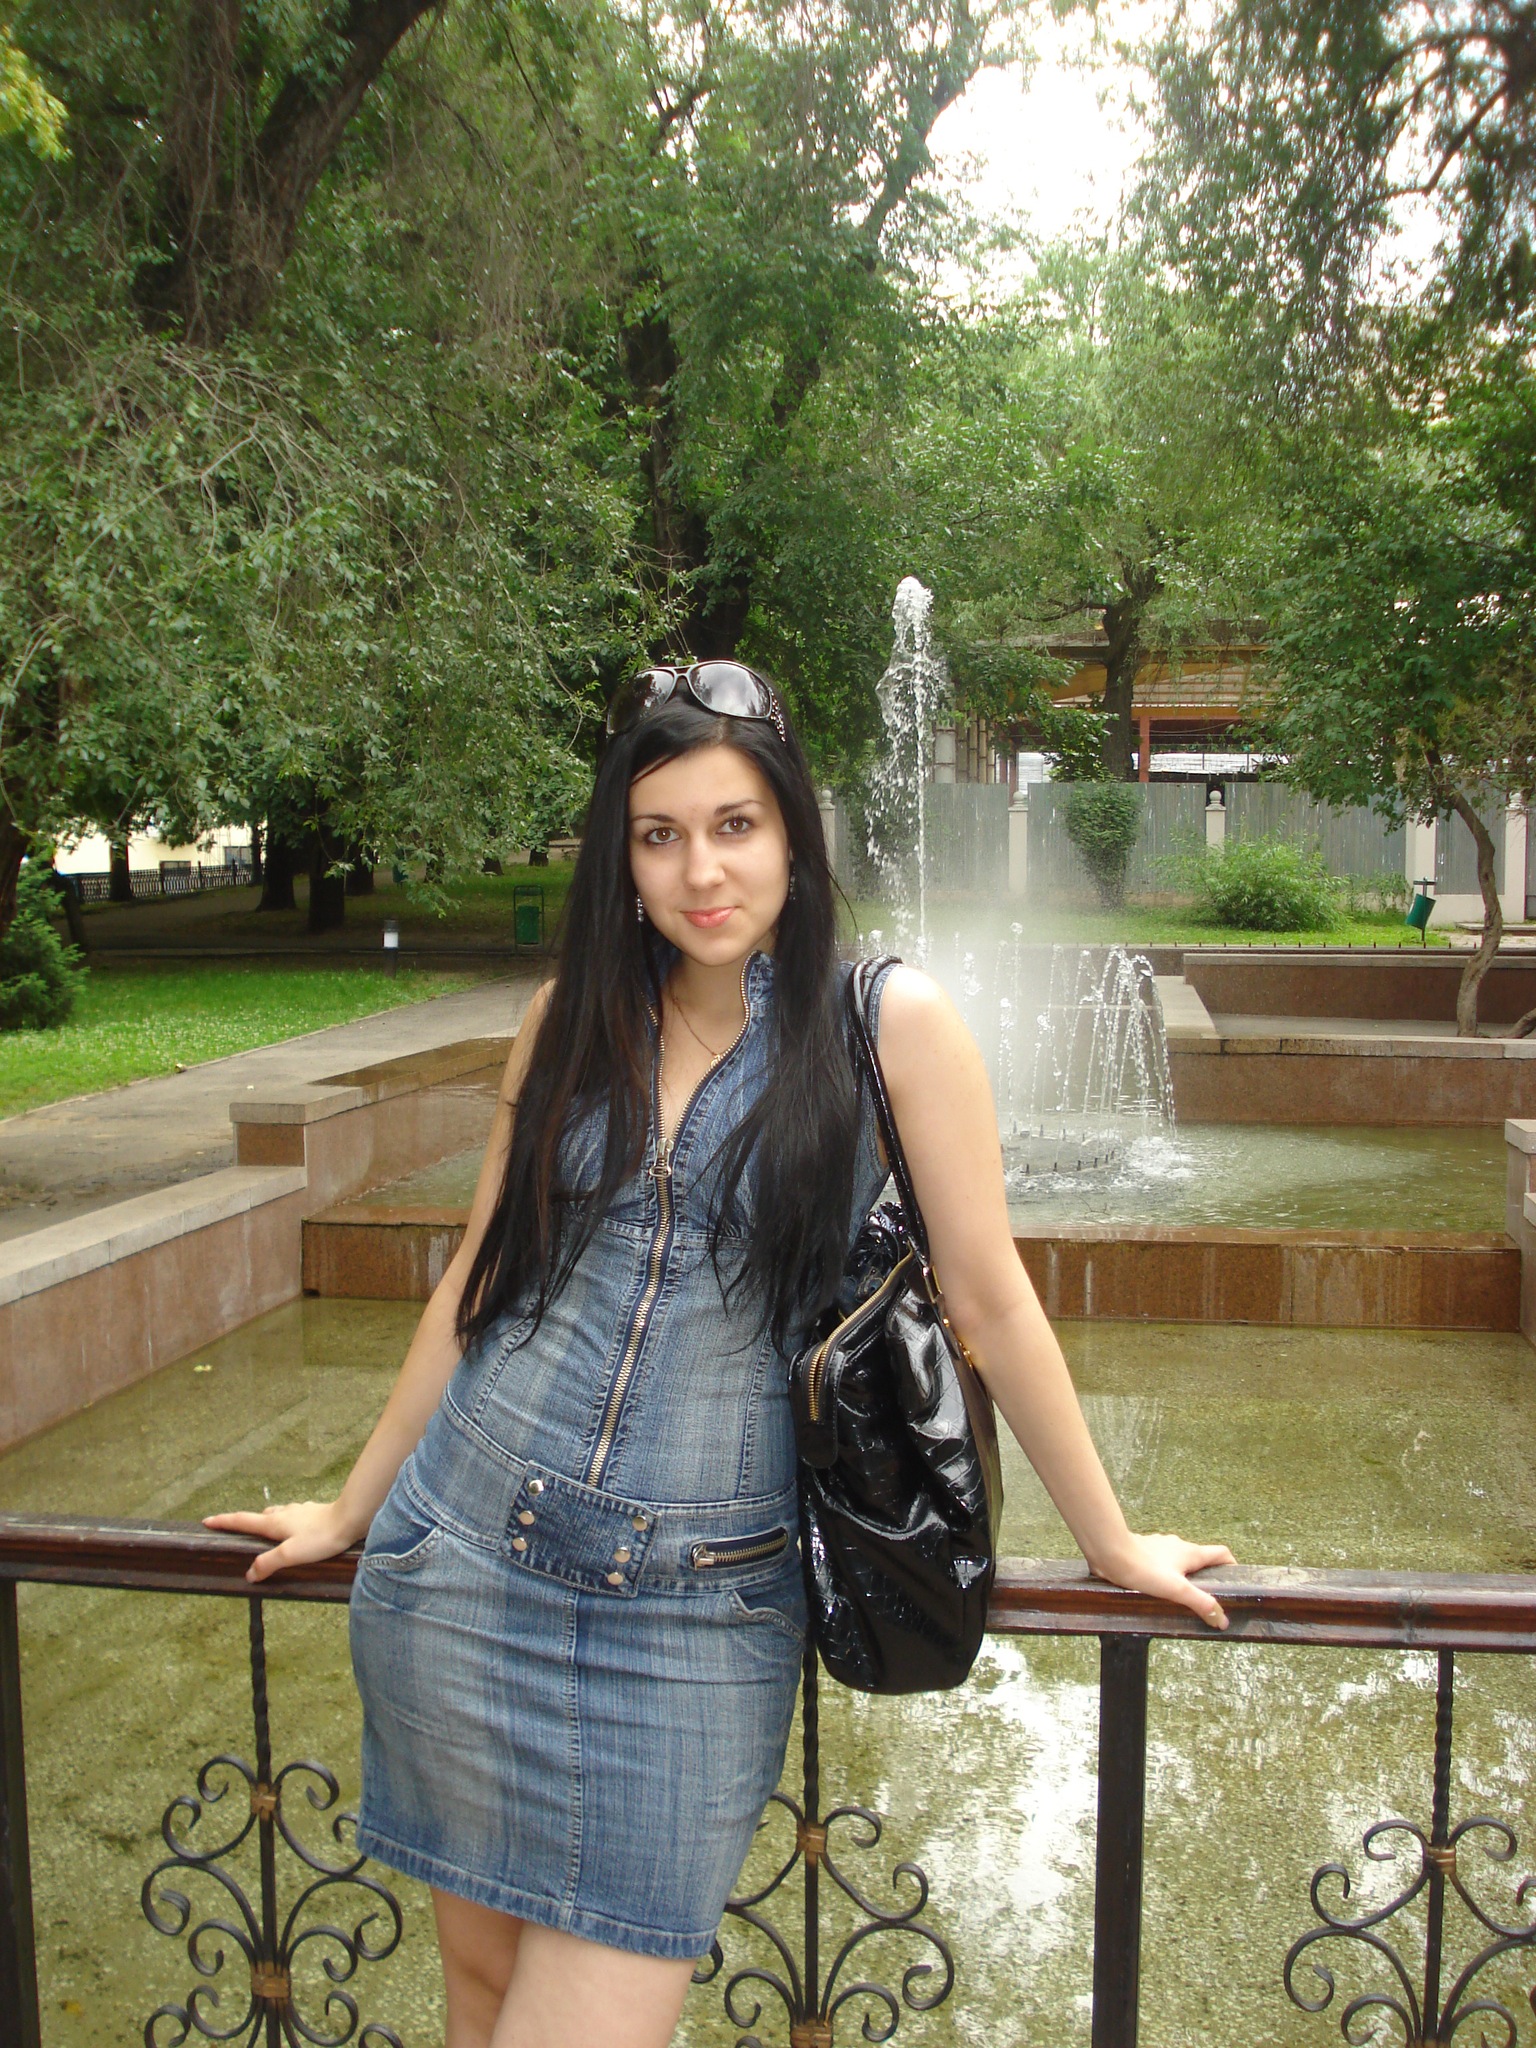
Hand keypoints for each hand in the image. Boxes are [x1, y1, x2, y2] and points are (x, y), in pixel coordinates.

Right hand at [203, 1500, 360, 1583]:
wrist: (350, 1519)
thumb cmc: (321, 1537)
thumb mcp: (290, 1554)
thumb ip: (268, 1563)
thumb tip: (249, 1574)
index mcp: (274, 1523)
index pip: (243, 1521)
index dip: (224, 1521)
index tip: (207, 1520)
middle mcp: (285, 1514)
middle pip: (259, 1517)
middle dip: (246, 1522)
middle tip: (236, 1529)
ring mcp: (300, 1512)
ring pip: (278, 1514)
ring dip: (268, 1521)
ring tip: (265, 1529)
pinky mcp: (314, 1514)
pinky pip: (295, 1516)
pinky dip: (288, 1522)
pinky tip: (296, 1527)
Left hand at [1092, 1532, 1235, 1629]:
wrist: (1111, 1552)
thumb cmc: (1143, 1569)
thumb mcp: (1177, 1589)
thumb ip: (1201, 1603)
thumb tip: (1222, 1619)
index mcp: (1190, 1552)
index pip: (1221, 1553)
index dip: (1231, 1564)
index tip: (1234, 1579)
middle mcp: (1177, 1545)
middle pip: (1200, 1557)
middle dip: (1205, 1575)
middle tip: (1206, 1596)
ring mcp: (1160, 1547)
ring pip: (1178, 1559)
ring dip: (1183, 1574)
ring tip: (1180, 1595)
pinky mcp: (1144, 1551)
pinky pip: (1160, 1561)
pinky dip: (1164, 1572)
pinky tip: (1155, 1586)